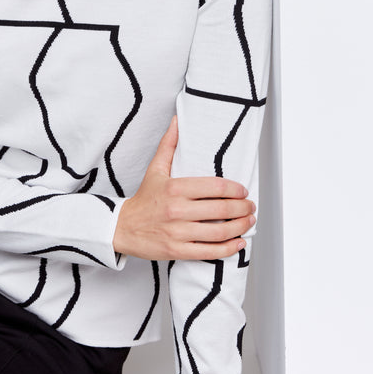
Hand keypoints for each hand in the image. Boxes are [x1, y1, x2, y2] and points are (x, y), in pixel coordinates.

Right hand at [113, 116, 254, 260]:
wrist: (122, 227)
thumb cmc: (144, 199)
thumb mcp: (155, 170)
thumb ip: (169, 145)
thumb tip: (177, 121)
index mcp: (175, 188)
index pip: (215, 187)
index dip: (235, 189)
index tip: (242, 191)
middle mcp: (177, 210)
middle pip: (222, 209)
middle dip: (243, 208)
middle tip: (250, 206)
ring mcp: (178, 232)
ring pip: (219, 231)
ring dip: (240, 226)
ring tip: (248, 221)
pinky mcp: (178, 250)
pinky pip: (209, 252)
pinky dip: (228, 248)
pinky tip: (238, 242)